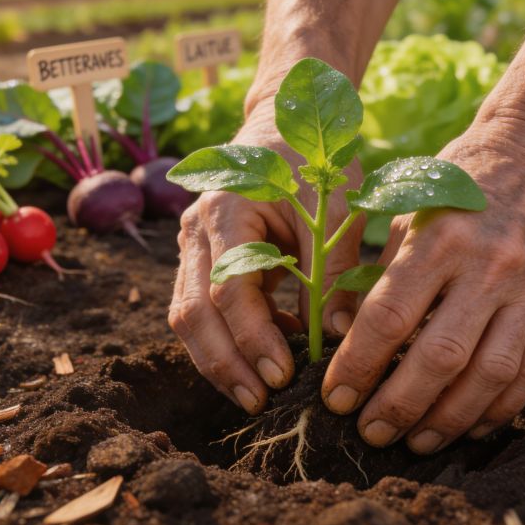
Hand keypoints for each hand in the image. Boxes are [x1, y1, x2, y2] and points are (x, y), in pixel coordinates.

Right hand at [169, 105, 364, 413]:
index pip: (229, 288)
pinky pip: (200, 310)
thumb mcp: (334, 205)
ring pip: (187, 317)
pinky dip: (226, 341)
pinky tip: (265, 358)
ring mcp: (191, 246)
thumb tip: (337, 337)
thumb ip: (334, 269)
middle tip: (261, 401)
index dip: (253, 336)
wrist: (280, 123)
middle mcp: (196, 229)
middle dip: (225, 363)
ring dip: (217, 361)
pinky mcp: (199, 261)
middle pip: (193, 312)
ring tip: (256, 395)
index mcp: (227, 208)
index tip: (284, 373)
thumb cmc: (312, 160)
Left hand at [321, 117, 524, 452]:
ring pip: (489, 376)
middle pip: (440, 357)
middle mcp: (490, 265)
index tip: (335, 397)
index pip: (390, 318)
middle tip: (369, 433)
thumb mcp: (409, 208)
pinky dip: (499, 409)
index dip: (358, 366)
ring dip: (448, 419)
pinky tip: (468, 428)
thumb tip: (345, 337)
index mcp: (441, 237)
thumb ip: (382, 271)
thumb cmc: (458, 179)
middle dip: (398, 406)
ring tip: (414, 442)